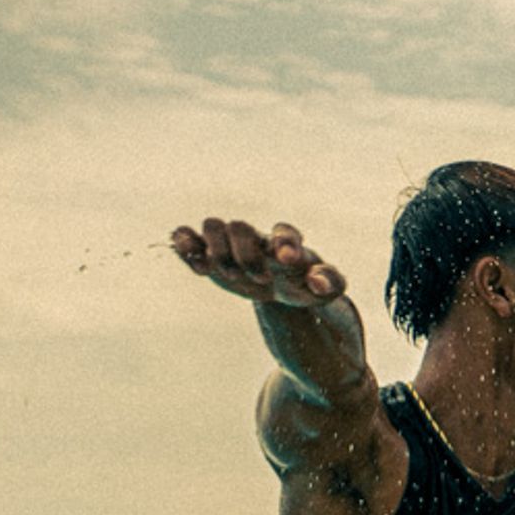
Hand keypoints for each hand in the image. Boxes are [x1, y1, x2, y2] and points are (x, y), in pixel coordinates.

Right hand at [169, 217, 345, 307]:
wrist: (280, 287)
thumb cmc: (304, 284)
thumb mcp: (326, 288)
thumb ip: (329, 283)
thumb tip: (317, 282)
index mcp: (286, 243)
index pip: (284, 233)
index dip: (283, 243)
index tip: (287, 260)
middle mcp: (256, 237)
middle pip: (239, 227)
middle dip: (245, 255)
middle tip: (261, 280)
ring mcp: (231, 243)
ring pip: (212, 226)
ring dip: (215, 250)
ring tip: (226, 274)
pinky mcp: (209, 254)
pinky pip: (187, 238)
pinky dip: (185, 245)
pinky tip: (199, 266)